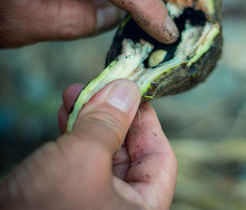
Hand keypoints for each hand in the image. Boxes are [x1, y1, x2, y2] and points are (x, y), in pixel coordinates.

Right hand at [0, 79, 177, 209]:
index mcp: (142, 209)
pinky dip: (74, 133)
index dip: (148, 122)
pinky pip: (79, 159)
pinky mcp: (69, 196)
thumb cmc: (47, 209)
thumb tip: (127, 89)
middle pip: (130, 152)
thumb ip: (109, 122)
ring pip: (101, 151)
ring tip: (77, 92)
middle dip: (113, 114)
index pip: (160, 159)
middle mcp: (122, 207)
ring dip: (90, 119)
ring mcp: (94, 201)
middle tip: (102, 86)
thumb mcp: (84, 159)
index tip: (134, 93)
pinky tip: (66, 112)